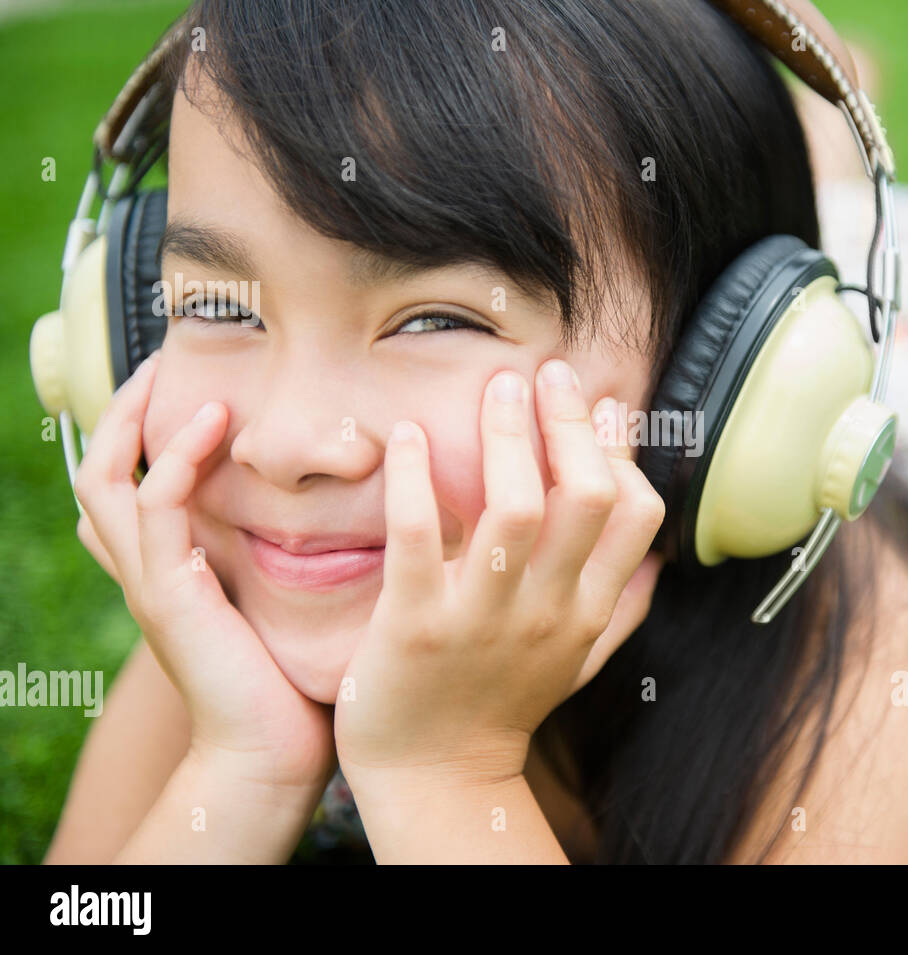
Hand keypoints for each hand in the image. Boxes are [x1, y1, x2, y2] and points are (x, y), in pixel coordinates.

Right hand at [73, 351, 335, 792]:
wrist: (274, 753)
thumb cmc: (292, 675)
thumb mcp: (285, 595)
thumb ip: (293, 547)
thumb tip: (352, 494)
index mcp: (172, 566)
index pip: (131, 481)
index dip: (142, 428)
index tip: (189, 377)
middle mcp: (149, 569)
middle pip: (100, 470)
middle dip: (124, 411)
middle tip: (162, 358)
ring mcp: (151, 583)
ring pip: (106, 481)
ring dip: (136, 422)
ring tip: (178, 374)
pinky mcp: (170, 597)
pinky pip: (154, 512)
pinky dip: (175, 463)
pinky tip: (215, 425)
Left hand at [334, 359, 664, 784]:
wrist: (435, 778)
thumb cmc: (502, 707)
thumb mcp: (579, 661)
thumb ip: (623, 607)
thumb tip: (663, 558)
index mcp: (587, 612)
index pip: (636, 516)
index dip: (623, 451)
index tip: (602, 405)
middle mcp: (547, 612)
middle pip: (585, 499)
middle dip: (571, 424)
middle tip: (548, 374)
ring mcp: (482, 618)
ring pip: (515, 509)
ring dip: (509, 436)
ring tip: (497, 387)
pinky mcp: (415, 624)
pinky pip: (418, 536)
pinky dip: (412, 477)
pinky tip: (402, 434)